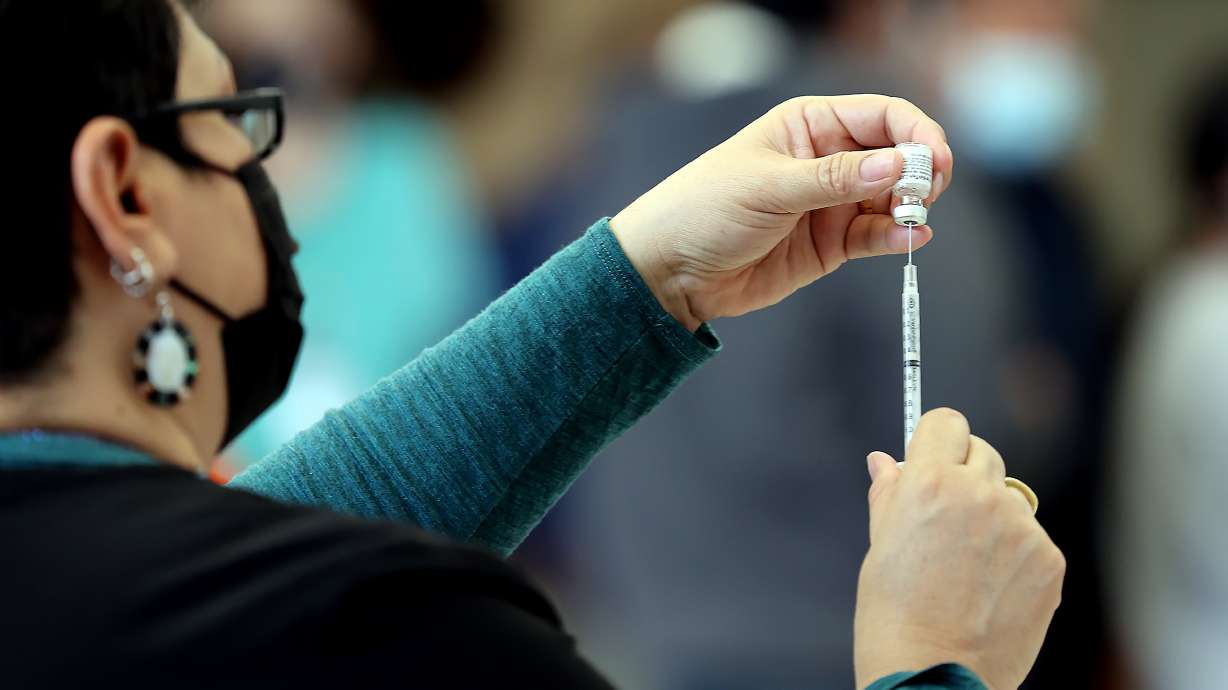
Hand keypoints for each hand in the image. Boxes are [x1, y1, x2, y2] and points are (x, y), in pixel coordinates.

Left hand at [610, 95, 951, 330]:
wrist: (671, 271)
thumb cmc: (705, 210)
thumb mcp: (769, 187)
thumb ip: (834, 178)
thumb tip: (898, 165)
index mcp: (809, 125)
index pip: (882, 115)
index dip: (915, 133)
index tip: (934, 160)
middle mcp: (828, 159)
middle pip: (896, 156)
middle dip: (919, 173)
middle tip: (924, 195)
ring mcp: (831, 203)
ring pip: (892, 199)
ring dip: (910, 208)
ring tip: (912, 221)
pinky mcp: (830, 244)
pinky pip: (875, 235)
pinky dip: (897, 236)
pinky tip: (908, 239)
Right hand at [854, 409, 1064, 689]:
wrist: (933, 673)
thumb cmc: (893, 613)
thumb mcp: (881, 545)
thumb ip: (889, 494)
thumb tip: (885, 461)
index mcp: (928, 483)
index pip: (946, 423)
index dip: (936, 440)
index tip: (933, 458)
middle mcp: (979, 494)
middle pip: (982, 452)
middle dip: (965, 475)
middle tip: (947, 519)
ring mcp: (1021, 526)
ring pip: (1009, 497)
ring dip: (993, 516)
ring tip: (968, 566)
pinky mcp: (1049, 559)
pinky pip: (1031, 538)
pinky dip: (1015, 554)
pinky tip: (991, 588)